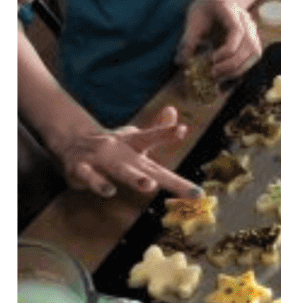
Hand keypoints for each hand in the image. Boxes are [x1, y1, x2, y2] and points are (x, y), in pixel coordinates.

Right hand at [57, 106, 199, 198]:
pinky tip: (110, 191)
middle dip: (165, 177)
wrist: (72, 142)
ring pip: (119, 170)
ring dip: (134, 178)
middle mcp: (120, 151)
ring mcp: (100, 160)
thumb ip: (158, 131)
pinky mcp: (81, 169)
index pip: (150, 138)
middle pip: (145, 166)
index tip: (182, 130)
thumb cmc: (113, 146)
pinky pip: (90, 177)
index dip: (166, 134)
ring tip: (148, 185)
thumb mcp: (135, 138)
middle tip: (186, 187)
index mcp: (133, 145)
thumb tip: (173, 111)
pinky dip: (98, 183)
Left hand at [178, 0, 261, 79]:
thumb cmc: (203, 12)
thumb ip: (189, 39)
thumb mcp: (192, 21)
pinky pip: (253, 58)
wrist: (215, 5)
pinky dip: (240, 68)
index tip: (212, 59)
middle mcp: (246, 19)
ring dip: (237, 68)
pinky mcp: (254, 40)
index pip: (238, 30)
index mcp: (230, 9)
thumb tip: (183, 60)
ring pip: (255, 52)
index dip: (228, 49)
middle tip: (213, 72)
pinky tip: (225, 74)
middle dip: (231, 63)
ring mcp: (253, 29)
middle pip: (249, 44)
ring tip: (219, 76)